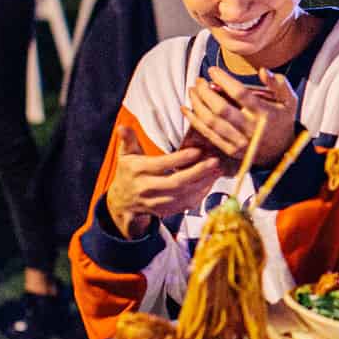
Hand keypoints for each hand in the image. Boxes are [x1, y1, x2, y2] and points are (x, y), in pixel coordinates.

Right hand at [105, 125, 224, 235]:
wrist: (122, 203)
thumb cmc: (128, 174)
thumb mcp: (125, 155)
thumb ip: (128, 140)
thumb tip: (123, 126)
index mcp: (138, 171)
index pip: (161, 164)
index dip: (180, 159)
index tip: (198, 150)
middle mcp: (146, 188)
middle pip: (175, 183)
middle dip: (198, 173)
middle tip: (214, 162)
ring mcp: (156, 202)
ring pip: (183, 196)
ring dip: (202, 184)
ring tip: (216, 171)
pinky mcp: (165, 211)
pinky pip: (185, 205)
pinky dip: (199, 195)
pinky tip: (210, 183)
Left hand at [188, 66, 299, 168]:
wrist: (282, 151)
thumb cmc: (283, 121)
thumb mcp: (289, 101)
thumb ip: (279, 84)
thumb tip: (263, 71)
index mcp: (264, 113)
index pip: (240, 93)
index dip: (223, 80)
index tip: (212, 70)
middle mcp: (250, 128)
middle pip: (221, 109)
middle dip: (205, 92)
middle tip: (199, 81)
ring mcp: (239, 141)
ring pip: (211, 122)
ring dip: (197, 105)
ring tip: (192, 91)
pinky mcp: (230, 150)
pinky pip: (208, 134)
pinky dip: (194, 121)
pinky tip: (187, 109)